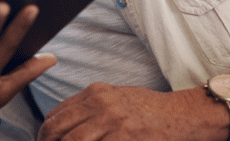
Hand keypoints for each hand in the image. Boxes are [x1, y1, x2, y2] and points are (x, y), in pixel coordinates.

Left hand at [38, 84, 209, 140]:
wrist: (184, 115)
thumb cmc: (151, 109)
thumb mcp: (117, 98)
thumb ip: (92, 107)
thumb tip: (66, 122)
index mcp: (95, 93)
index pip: (57, 113)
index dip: (45, 132)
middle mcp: (100, 104)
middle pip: (57, 128)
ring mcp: (111, 122)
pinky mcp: (124, 138)